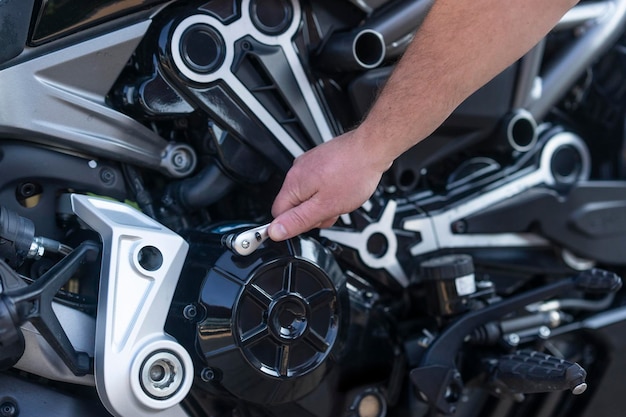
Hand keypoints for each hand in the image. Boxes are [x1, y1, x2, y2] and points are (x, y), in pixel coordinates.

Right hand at [268, 129, 390, 240]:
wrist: (372, 149)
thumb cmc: (353, 174)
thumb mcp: (325, 206)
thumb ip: (298, 221)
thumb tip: (275, 231)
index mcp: (293, 183)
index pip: (278, 214)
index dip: (294, 224)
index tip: (311, 223)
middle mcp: (297, 171)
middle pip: (294, 205)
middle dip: (312, 214)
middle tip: (331, 210)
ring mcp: (309, 164)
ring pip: (308, 195)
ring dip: (323, 203)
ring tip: (340, 199)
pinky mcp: (320, 161)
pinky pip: (318, 184)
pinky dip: (329, 191)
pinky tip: (342, 190)